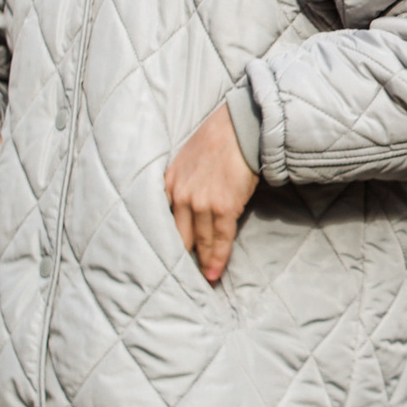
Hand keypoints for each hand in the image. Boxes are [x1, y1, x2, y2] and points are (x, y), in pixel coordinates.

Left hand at [166, 104, 260, 282]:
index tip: (167, 258)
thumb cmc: (220, 138)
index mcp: (169, 183)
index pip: (165, 220)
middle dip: (182, 257)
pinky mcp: (223, 207)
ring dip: (203, 262)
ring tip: (204, 279)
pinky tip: (215, 272)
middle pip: (179, 235)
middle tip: (183, 276)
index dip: (168, 241)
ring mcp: (201, 203)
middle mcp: (180, 195)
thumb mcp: (188, 158)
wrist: (241, 128)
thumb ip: (184, 181)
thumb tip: (192, 202)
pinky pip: (219, 238)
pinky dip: (218, 257)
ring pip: (200, 241)